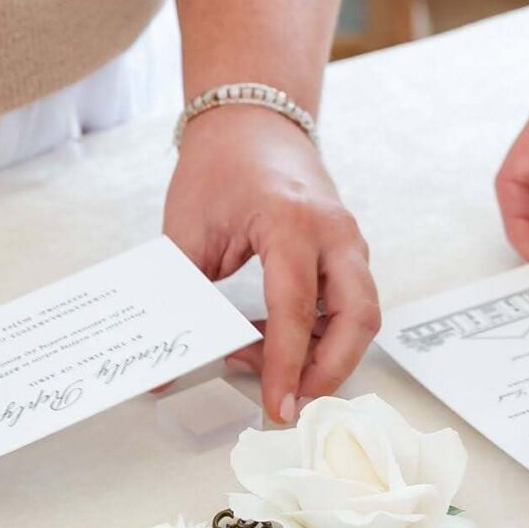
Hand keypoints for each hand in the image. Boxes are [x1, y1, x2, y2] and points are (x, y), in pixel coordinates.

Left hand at [164, 106, 379, 425]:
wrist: (251, 119)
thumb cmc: (217, 167)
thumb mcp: (187, 232)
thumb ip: (183, 298)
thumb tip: (166, 366)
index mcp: (291, 222)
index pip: (297, 309)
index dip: (286, 365)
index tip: (277, 408)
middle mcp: (333, 231)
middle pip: (358, 317)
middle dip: (332, 370)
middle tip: (293, 404)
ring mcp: (348, 239)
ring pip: (361, 314)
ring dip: (326, 353)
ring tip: (269, 366)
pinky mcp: (347, 249)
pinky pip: (350, 302)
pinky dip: (323, 332)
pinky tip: (274, 339)